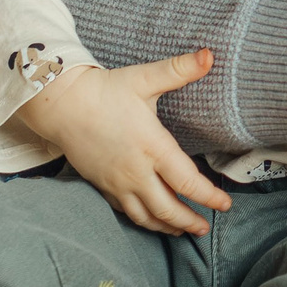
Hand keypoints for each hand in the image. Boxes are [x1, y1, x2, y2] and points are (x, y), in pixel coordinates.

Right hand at [22, 53, 234, 234]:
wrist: (61, 104)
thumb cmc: (105, 90)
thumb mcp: (144, 78)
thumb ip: (179, 70)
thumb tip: (210, 55)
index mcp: (153, 147)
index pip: (188, 182)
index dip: (209, 197)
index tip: (226, 204)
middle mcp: (136, 171)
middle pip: (168, 208)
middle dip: (190, 221)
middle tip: (205, 228)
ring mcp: (117, 182)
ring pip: (146, 216)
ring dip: (168, 226)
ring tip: (184, 231)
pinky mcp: (102, 185)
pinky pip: (126, 211)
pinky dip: (143, 220)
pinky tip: (152, 220)